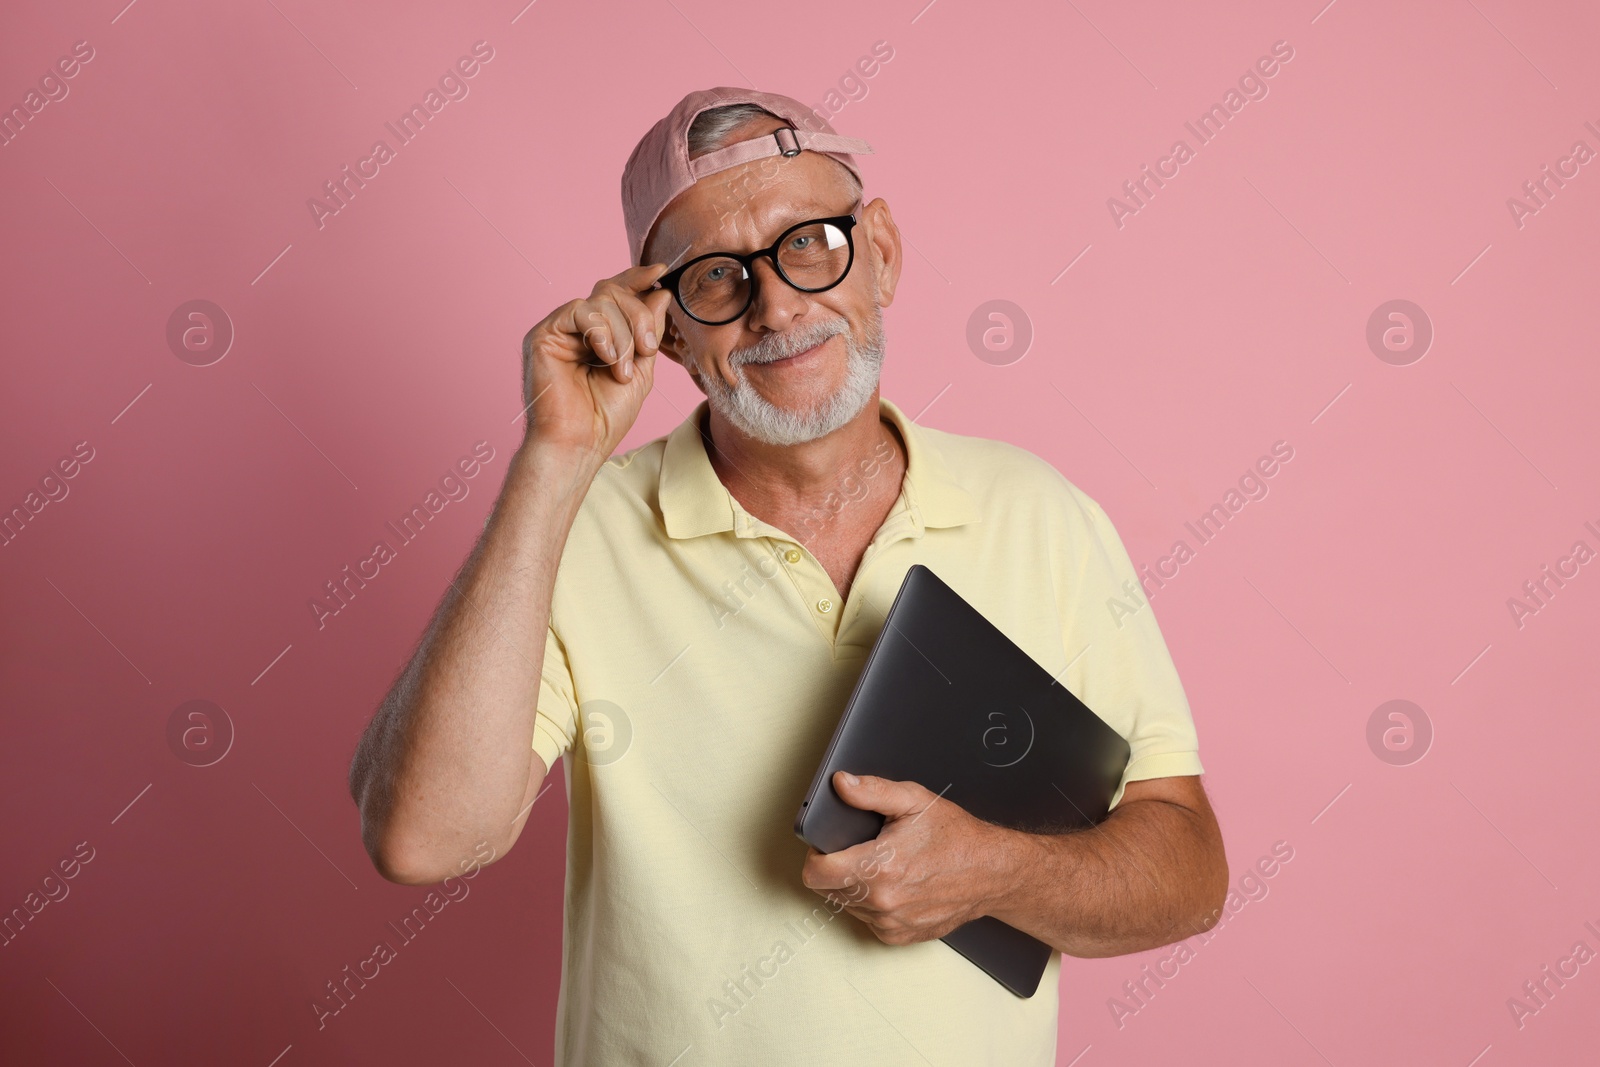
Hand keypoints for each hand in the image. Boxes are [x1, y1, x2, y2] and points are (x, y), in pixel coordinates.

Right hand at [518, 262, 676, 458]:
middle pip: (612, 291)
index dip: (638, 278)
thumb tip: (660, 292)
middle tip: (647, 350)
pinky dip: (601, 332)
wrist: (579, 443)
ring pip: (600, 300)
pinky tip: (607, 358)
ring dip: (623, 334)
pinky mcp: (544, 335)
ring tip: (622, 370)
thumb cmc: (605, 416)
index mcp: (599, 334)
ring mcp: (559, 330)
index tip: (662, 272)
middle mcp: (577, 328)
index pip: (617, 293)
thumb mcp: (640, 368)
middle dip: (638, 316)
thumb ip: (648, 330)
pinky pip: (579, 311)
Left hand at [800, 772, 1007, 945]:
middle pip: (826, 890)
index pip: (816, 873)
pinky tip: (892, 886)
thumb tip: (842, 784)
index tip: (824, 847)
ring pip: (847, 906)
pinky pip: (868, 920)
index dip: (815, 856)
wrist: (991, 872)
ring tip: (880, 867)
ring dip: (853, 888)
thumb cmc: (956, 837)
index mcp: (879, 867)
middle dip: (834, 869)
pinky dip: (872, 904)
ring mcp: (890, 922)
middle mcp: (882, 900)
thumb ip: (872, 791)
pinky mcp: (898, 936)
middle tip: (856, 852)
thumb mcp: (914, 800)